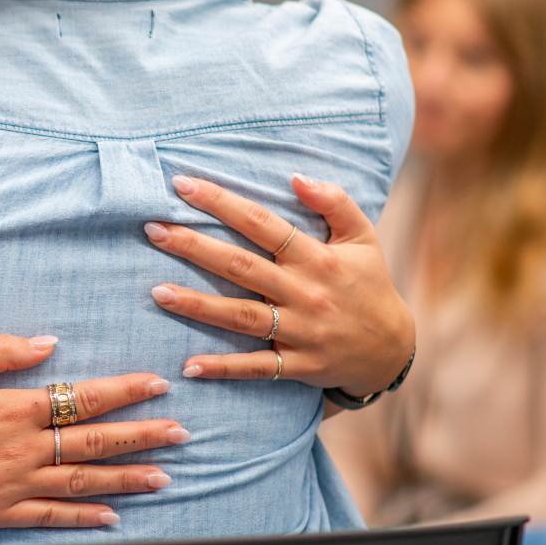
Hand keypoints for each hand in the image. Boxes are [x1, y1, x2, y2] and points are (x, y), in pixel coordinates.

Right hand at [0, 335, 182, 527]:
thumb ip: (2, 351)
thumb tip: (49, 342)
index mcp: (11, 408)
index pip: (82, 398)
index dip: (124, 392)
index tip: (156, 385)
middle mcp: (20, 449)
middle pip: (94, 443)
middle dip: (142, 436)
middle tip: (180, 432)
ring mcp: (12, 485)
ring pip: (82, 482)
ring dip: (126, 479)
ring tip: (163, 475)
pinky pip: (51, 515)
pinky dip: (84, 516)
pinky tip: (113, 516)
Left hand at [144, 174, 413, 399]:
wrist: (392, 350)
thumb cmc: (369, 286)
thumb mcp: (363, 238)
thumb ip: (334, 202)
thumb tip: (295, 176)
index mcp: (315, 258)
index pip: (261, 224)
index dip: (221, 203)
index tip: (182, 184)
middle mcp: (304, 293)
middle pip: (241, 267)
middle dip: (194, 247)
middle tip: (153, 231)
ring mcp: (300, 332)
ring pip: (241, 316)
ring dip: (197, 305)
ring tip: (156, 292)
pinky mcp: (297, 366)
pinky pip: (256, 367)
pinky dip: (223, 368)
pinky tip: (189, 365)